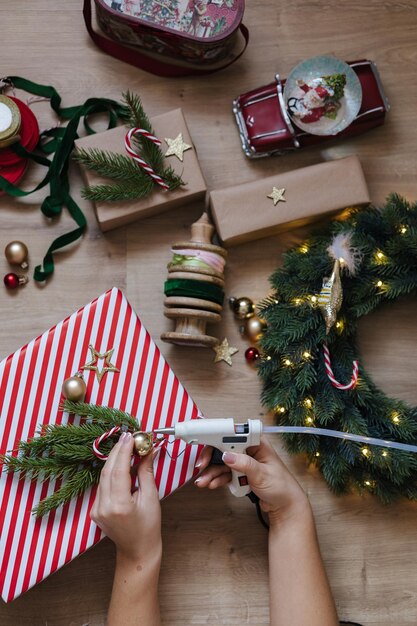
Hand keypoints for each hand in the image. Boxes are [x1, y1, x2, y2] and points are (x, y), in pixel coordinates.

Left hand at [90, 432, 161, 566]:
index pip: (118, 471)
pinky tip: (120, 464)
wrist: (137, 550)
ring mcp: (96, 510)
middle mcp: (103, 507)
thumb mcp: (151, 497)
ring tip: (127, 447)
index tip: (131, 436)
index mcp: (119, 506)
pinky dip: (111, 472)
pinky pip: (103, 485)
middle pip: (108, 471)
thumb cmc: (149, 527)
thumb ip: (146, 472)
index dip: (123, 451)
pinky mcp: (95, 510)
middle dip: (118, 451)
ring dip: (114, 460)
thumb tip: (148, 450)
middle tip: (129, 437)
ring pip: (103, 477)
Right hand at [195, 436, 310, 527]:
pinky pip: (225, 473)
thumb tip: (227, 455)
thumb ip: (244, 464)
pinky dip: (217, 478)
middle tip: (201, 465)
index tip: (206, 441)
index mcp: (257, 443)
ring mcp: (244, 462)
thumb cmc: (281, 487)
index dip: (218, 436)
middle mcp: (249, 450)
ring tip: (203, 481)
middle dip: (211, 457)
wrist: (285, 507)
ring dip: (212, 471)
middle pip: (224, 448)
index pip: (234, 434)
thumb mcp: (262, 474)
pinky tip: (212, 484)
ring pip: (222, 462)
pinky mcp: (240, 473)